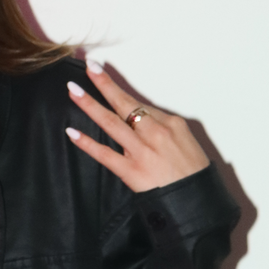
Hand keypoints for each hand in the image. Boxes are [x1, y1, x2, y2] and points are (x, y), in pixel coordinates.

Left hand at [65, 63, 208, 191]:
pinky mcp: (131, 171)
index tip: (104, 78)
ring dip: (89, 105)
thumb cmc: (193, 174)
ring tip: (72, 90)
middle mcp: (155, 132)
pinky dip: (86, 143)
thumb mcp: (186, 143)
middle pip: (125, 103)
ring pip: (111, 122)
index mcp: (171, 123)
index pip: (141, 106)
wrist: (197, 201)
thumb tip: (143, 122)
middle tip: (89, 67)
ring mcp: (141, 151)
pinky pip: (104, 154)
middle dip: (104, 84)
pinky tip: (72, 132)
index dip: (119, 93)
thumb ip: (163, 130)